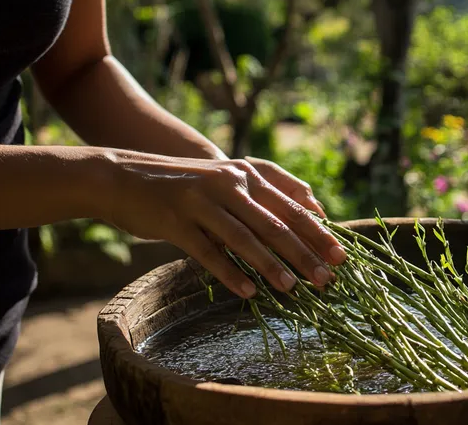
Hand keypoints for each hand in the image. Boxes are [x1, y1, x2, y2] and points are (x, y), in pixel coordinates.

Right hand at [101, 151, 345, 298]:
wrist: (126, 176)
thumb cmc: (188, 185)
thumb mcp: (228, 180)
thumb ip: (265, 195)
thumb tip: (312, 211)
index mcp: (246, 174)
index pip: (290, 207)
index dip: (318, 232)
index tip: (341, 255)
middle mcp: (228, 184)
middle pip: (274, 224)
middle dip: (304, 253)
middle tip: (327, 279)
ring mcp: (201, 202)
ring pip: (244, 239)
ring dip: (271, 266)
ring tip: (293, 289)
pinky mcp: (176, 221)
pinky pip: (208, 252)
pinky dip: (230, 273)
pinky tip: (248, 292)